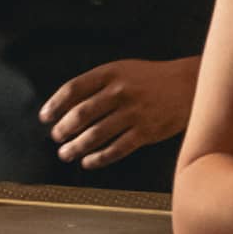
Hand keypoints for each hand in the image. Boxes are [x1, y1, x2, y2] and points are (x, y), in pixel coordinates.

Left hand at [41, 57, 200, 170]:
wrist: (187, 85)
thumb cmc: (149, 79)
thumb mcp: (122, 70)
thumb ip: (97, 84)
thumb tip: (66, 105)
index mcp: (111, 73)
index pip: (73, 89)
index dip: (55, 105)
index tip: (45, 117)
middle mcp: (120, 92)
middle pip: (81, 114)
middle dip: (63, 129)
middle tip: (56, 137)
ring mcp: (134, 113)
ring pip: (96, 134)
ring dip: (76, 147)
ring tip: (66, 153)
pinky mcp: (146, 132)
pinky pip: (116, 149)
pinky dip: (99, 158)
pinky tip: (89, 162)